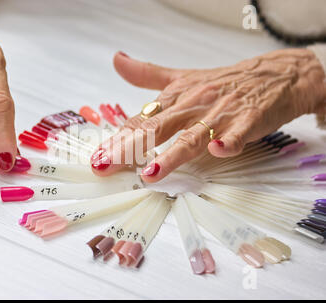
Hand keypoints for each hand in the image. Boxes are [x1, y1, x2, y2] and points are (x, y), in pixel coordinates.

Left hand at [91, 49, 325, 181]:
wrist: (275, 72)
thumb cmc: (224, 81)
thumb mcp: (183, 76)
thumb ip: (147, 74)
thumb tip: (116, 60)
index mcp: (176, 96)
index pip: (141, 120)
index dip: (118, 139)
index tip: (98, 158)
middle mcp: (193, 104)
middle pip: (157, 128)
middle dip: (130, 148)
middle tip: (107, 166)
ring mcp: (221, 112)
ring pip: (193, 135)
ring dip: (172, 154)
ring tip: (151, 172)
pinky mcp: (249, 118)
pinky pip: (239, 132)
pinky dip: (230, 140)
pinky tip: (220, 150)